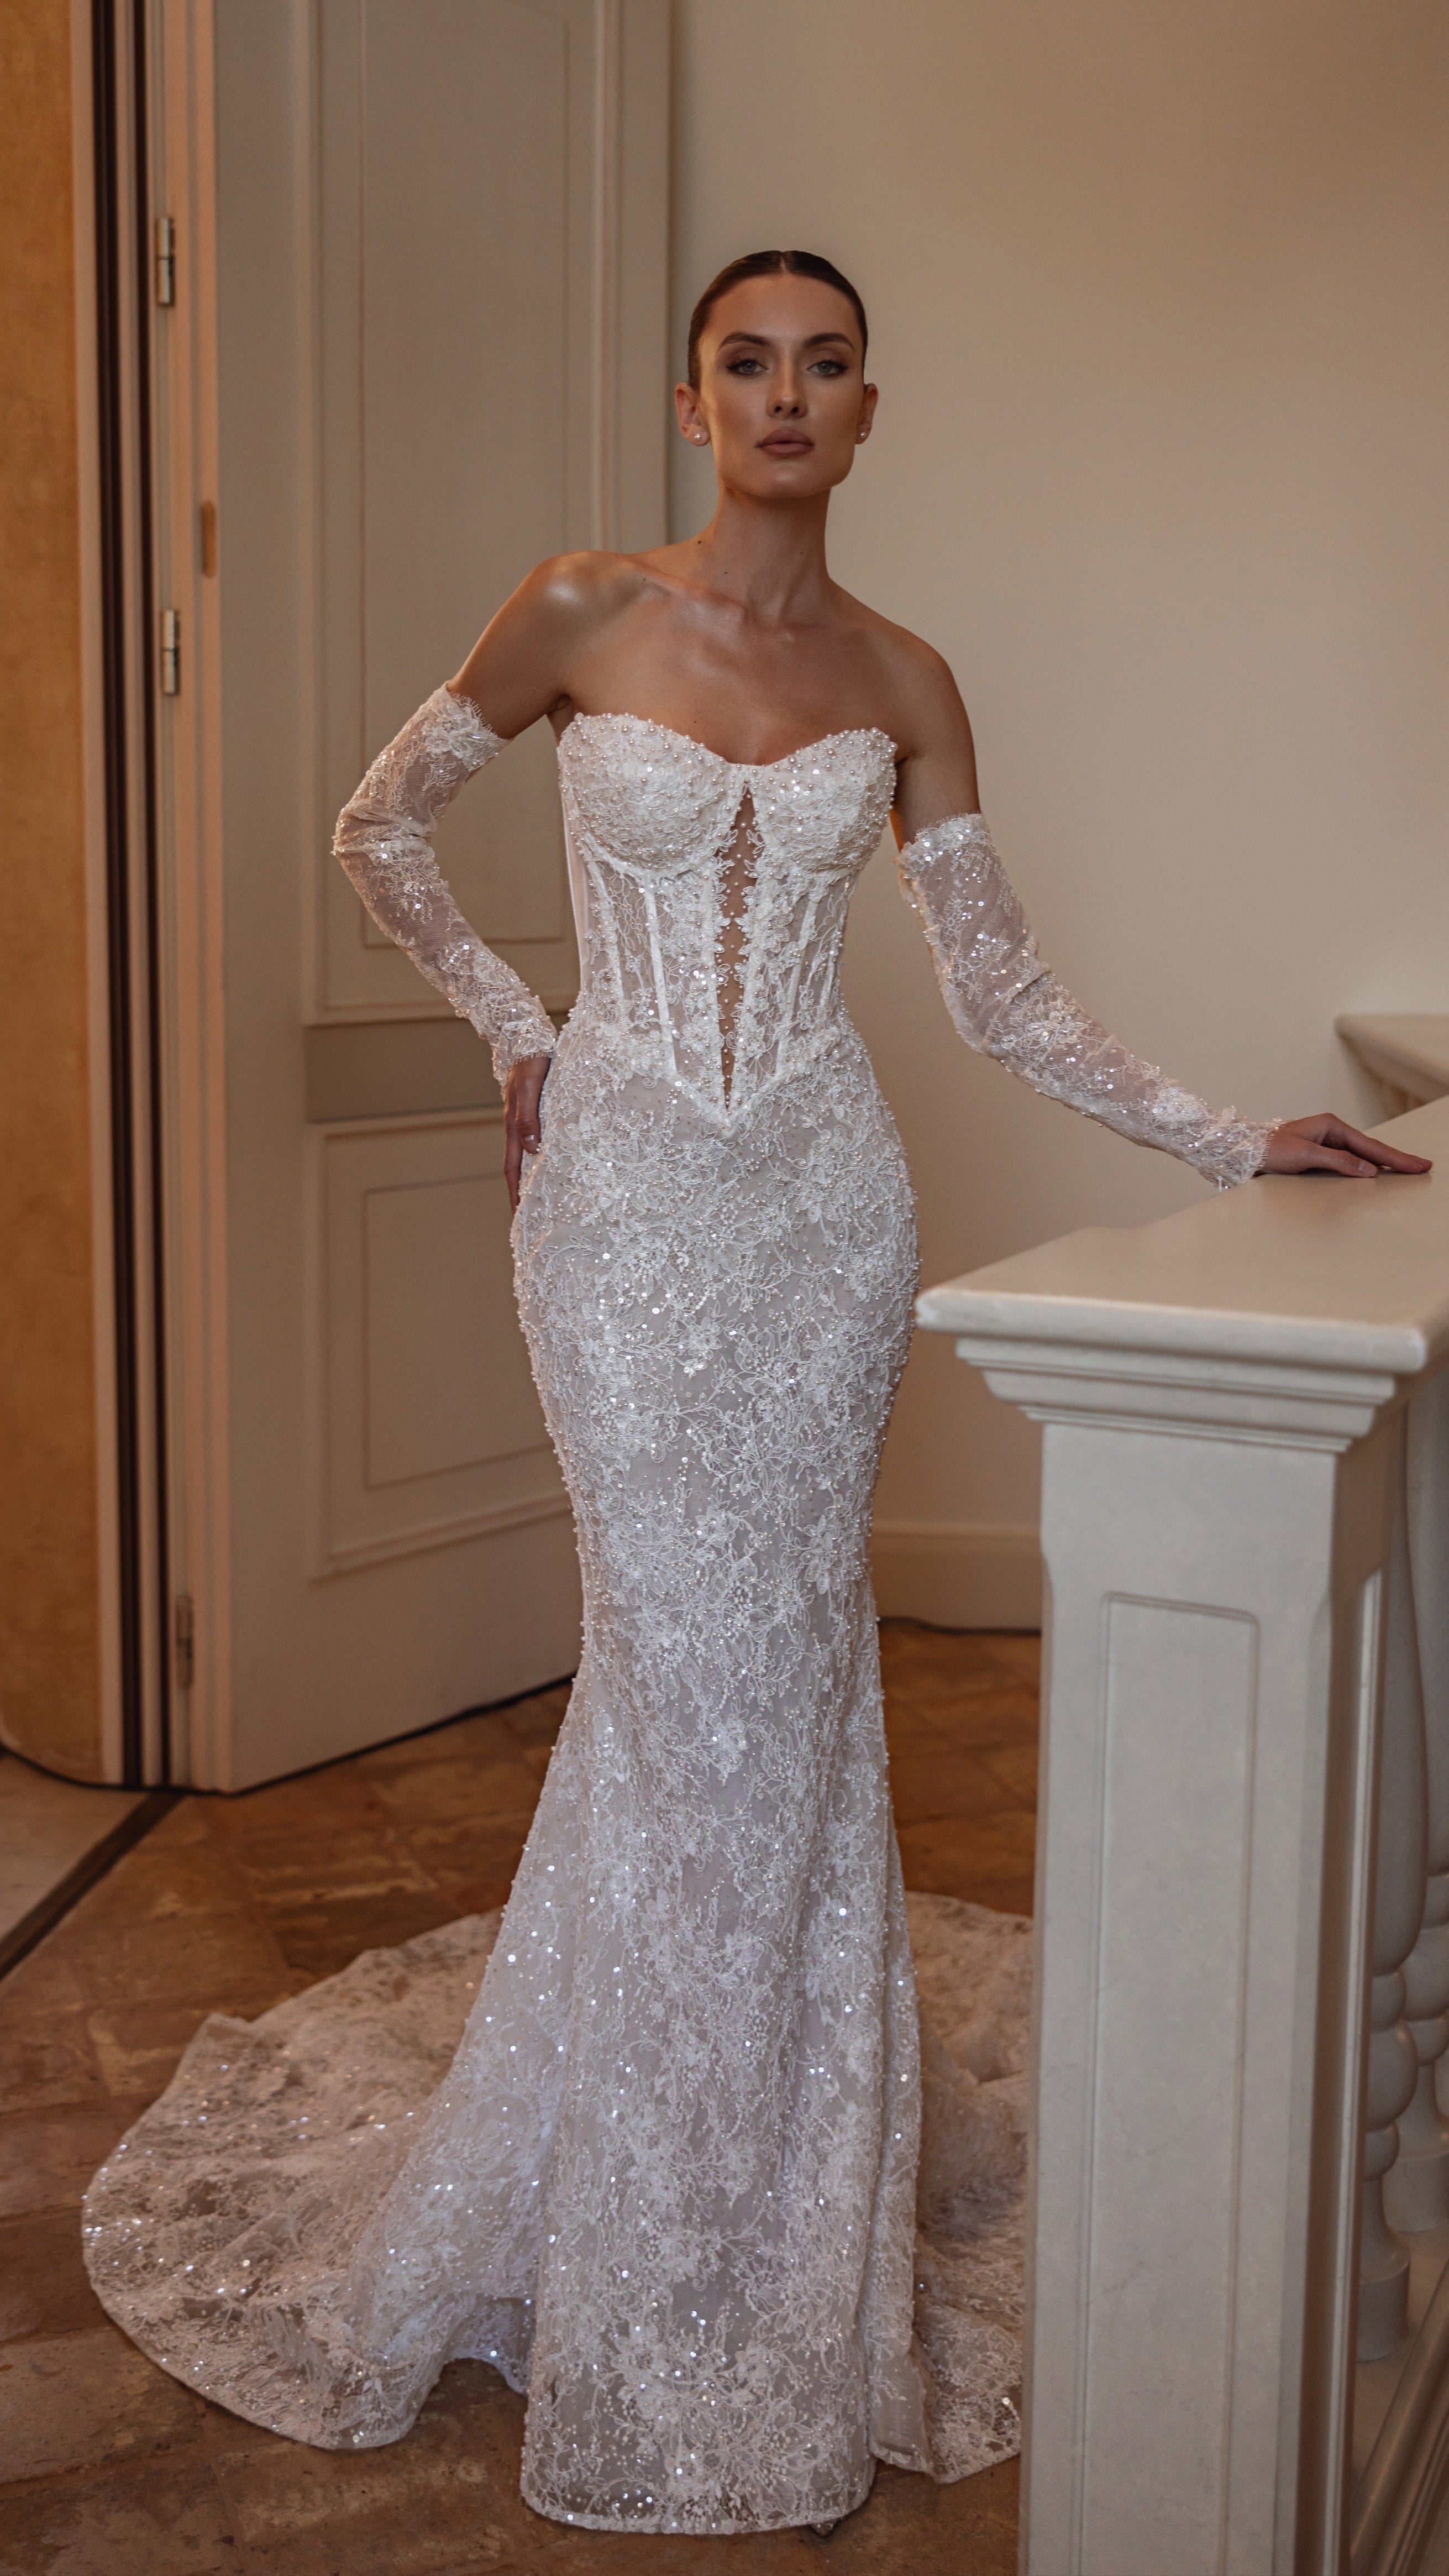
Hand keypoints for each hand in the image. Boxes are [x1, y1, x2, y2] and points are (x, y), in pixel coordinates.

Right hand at [504, 1053, 552, 1211]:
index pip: (512, 1169)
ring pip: (527, 1157)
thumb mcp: (530, 1090)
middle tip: (528, 1220)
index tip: (518, 1217)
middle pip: (517, 1169)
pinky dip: (540, 1160)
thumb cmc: (531, 1063)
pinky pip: (536, 1142)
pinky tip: (550, 1165)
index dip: (515, 1193)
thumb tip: (533, 1149)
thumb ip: (529, 1118)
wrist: (527, 1040)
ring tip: (539, 1201)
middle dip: (520, 1195)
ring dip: (530, 1179)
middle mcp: (518, 1129)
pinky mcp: (535, 1114)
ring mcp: (525, 1122)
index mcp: (514, 1127)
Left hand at [1258, 1114, 1431, 1179]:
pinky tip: (1376, 1170)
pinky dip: (1367, 1164)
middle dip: (1397, 1158)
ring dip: (1385, 1161)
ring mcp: (1327, 1140)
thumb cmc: (1270, 1150)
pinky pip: (1351, 1158)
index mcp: (1331, 1125)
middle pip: (1371, 1147)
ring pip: (1363, 1152)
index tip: (1416, 1165)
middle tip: (1422, 1166)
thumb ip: (1337, 1161)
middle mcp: (1331, 1130)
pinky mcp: (1321, 1151)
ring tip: (1407, 1167)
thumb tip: (1368, 1169)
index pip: (1370, 1146)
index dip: (1395, 1158)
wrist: (1246, 1150)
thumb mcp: (1305, 1156)